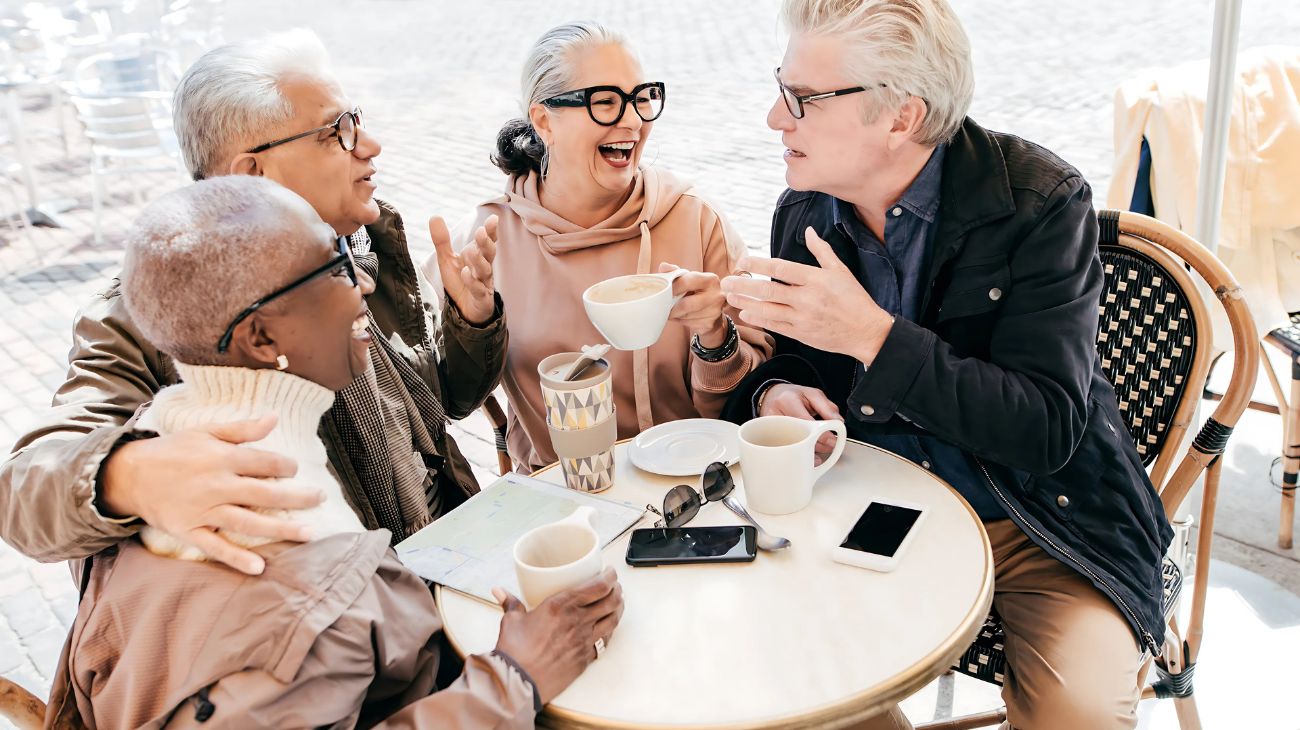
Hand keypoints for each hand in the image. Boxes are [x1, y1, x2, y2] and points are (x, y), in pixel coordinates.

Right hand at [99, 415, 321, 574]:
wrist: (129, 475)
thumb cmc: (173, 450)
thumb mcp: (206, 432)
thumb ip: (242, 429)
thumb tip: (275, 417)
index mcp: (222, 458)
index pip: (266, 463)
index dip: (287, 466)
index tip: (295, 470)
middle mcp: (216, 485)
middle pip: (265, 493)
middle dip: (297, 497)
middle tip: (321, 499)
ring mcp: (203, 511)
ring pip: (248, 522)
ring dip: (280, 529)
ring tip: (309, 534)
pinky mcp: (189, 531)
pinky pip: (216, 547)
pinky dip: (236, 558)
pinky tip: (259, 567)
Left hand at [430, 214, 497, 324]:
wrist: (465, 310)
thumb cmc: (460, 282)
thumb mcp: (448, 260)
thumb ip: (443, 240)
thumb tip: (435, 216)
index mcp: (478, 256)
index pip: (487, 241)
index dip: (491, 231)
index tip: (493, 219)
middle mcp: (484, 268)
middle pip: (489, 253)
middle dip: (486, 242)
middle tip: (481, 231)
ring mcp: (484, 283)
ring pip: (485, 270)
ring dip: (479, 260)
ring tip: (470, 252)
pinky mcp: (481, 299)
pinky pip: (479, 289)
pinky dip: (473, 282)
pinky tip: (466, 273)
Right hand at [492, 568, 623, 703]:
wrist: (518, 681)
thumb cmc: (515, 651)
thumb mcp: (512, 620)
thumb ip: (511, 603)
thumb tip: (499, 591)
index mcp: (561, 605)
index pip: (598, 586)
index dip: (610, 577)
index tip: (610, 572)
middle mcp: (578, 621)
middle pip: (611, 601)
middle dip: (617, 590)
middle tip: (615, 586)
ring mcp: (584, 641)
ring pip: (613, 620)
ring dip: (618, 609)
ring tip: (617, 603)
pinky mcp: (585, 658)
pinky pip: (605, 641)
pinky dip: (609, 630)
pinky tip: (606, 627)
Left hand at [659, 262, 726, 347]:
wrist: (715, 308)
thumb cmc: (698, 290)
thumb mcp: (690, 278)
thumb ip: (676, 272)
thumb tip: (663, 266)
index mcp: (710, 279)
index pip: (686, 282)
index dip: (671, 288)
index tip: (662, 292)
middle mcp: (716, 295)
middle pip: (685, 305)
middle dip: (671, 308)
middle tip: (663, 307)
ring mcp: (715, 311)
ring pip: (686, 316)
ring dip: (675, 315)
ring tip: (672, 311)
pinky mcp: (711, 323)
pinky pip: (690, 324)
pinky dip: (681, 321)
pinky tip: (681, 317)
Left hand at [721, 227, 892, 364]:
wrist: (866, 332)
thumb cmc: (854, 299)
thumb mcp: (841, 270)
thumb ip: (821, 250)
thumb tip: (809, 231)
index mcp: (816, 279)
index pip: (781, 268)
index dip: (759, 264)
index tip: (742, 261)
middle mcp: (807, 298)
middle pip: (768, 289)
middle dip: (743, 285)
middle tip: (725, 281)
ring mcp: (802, 318)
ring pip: (767, 309)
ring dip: (745, 303)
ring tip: (729, 297)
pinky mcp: (801, 334)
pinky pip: (775, 326)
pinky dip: (758, 319)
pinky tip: (745, 314)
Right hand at [760, 383, 842, 461]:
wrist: (771, 397)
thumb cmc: (792, 396)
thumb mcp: (812, 394)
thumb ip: (827, 407)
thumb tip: (838, 422)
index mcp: (787, 400)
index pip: (805, 422)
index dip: (821, 434)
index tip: (832, 441)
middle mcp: (775, 414)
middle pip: (797, 436)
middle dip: (817, 444)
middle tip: (829, 446)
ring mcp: (769, 429)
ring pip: (790, 446)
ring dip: (807, 451)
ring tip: (817, 449)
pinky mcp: (766, 438)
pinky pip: (784, 450)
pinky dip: (797, 454)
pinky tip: (805, 455)